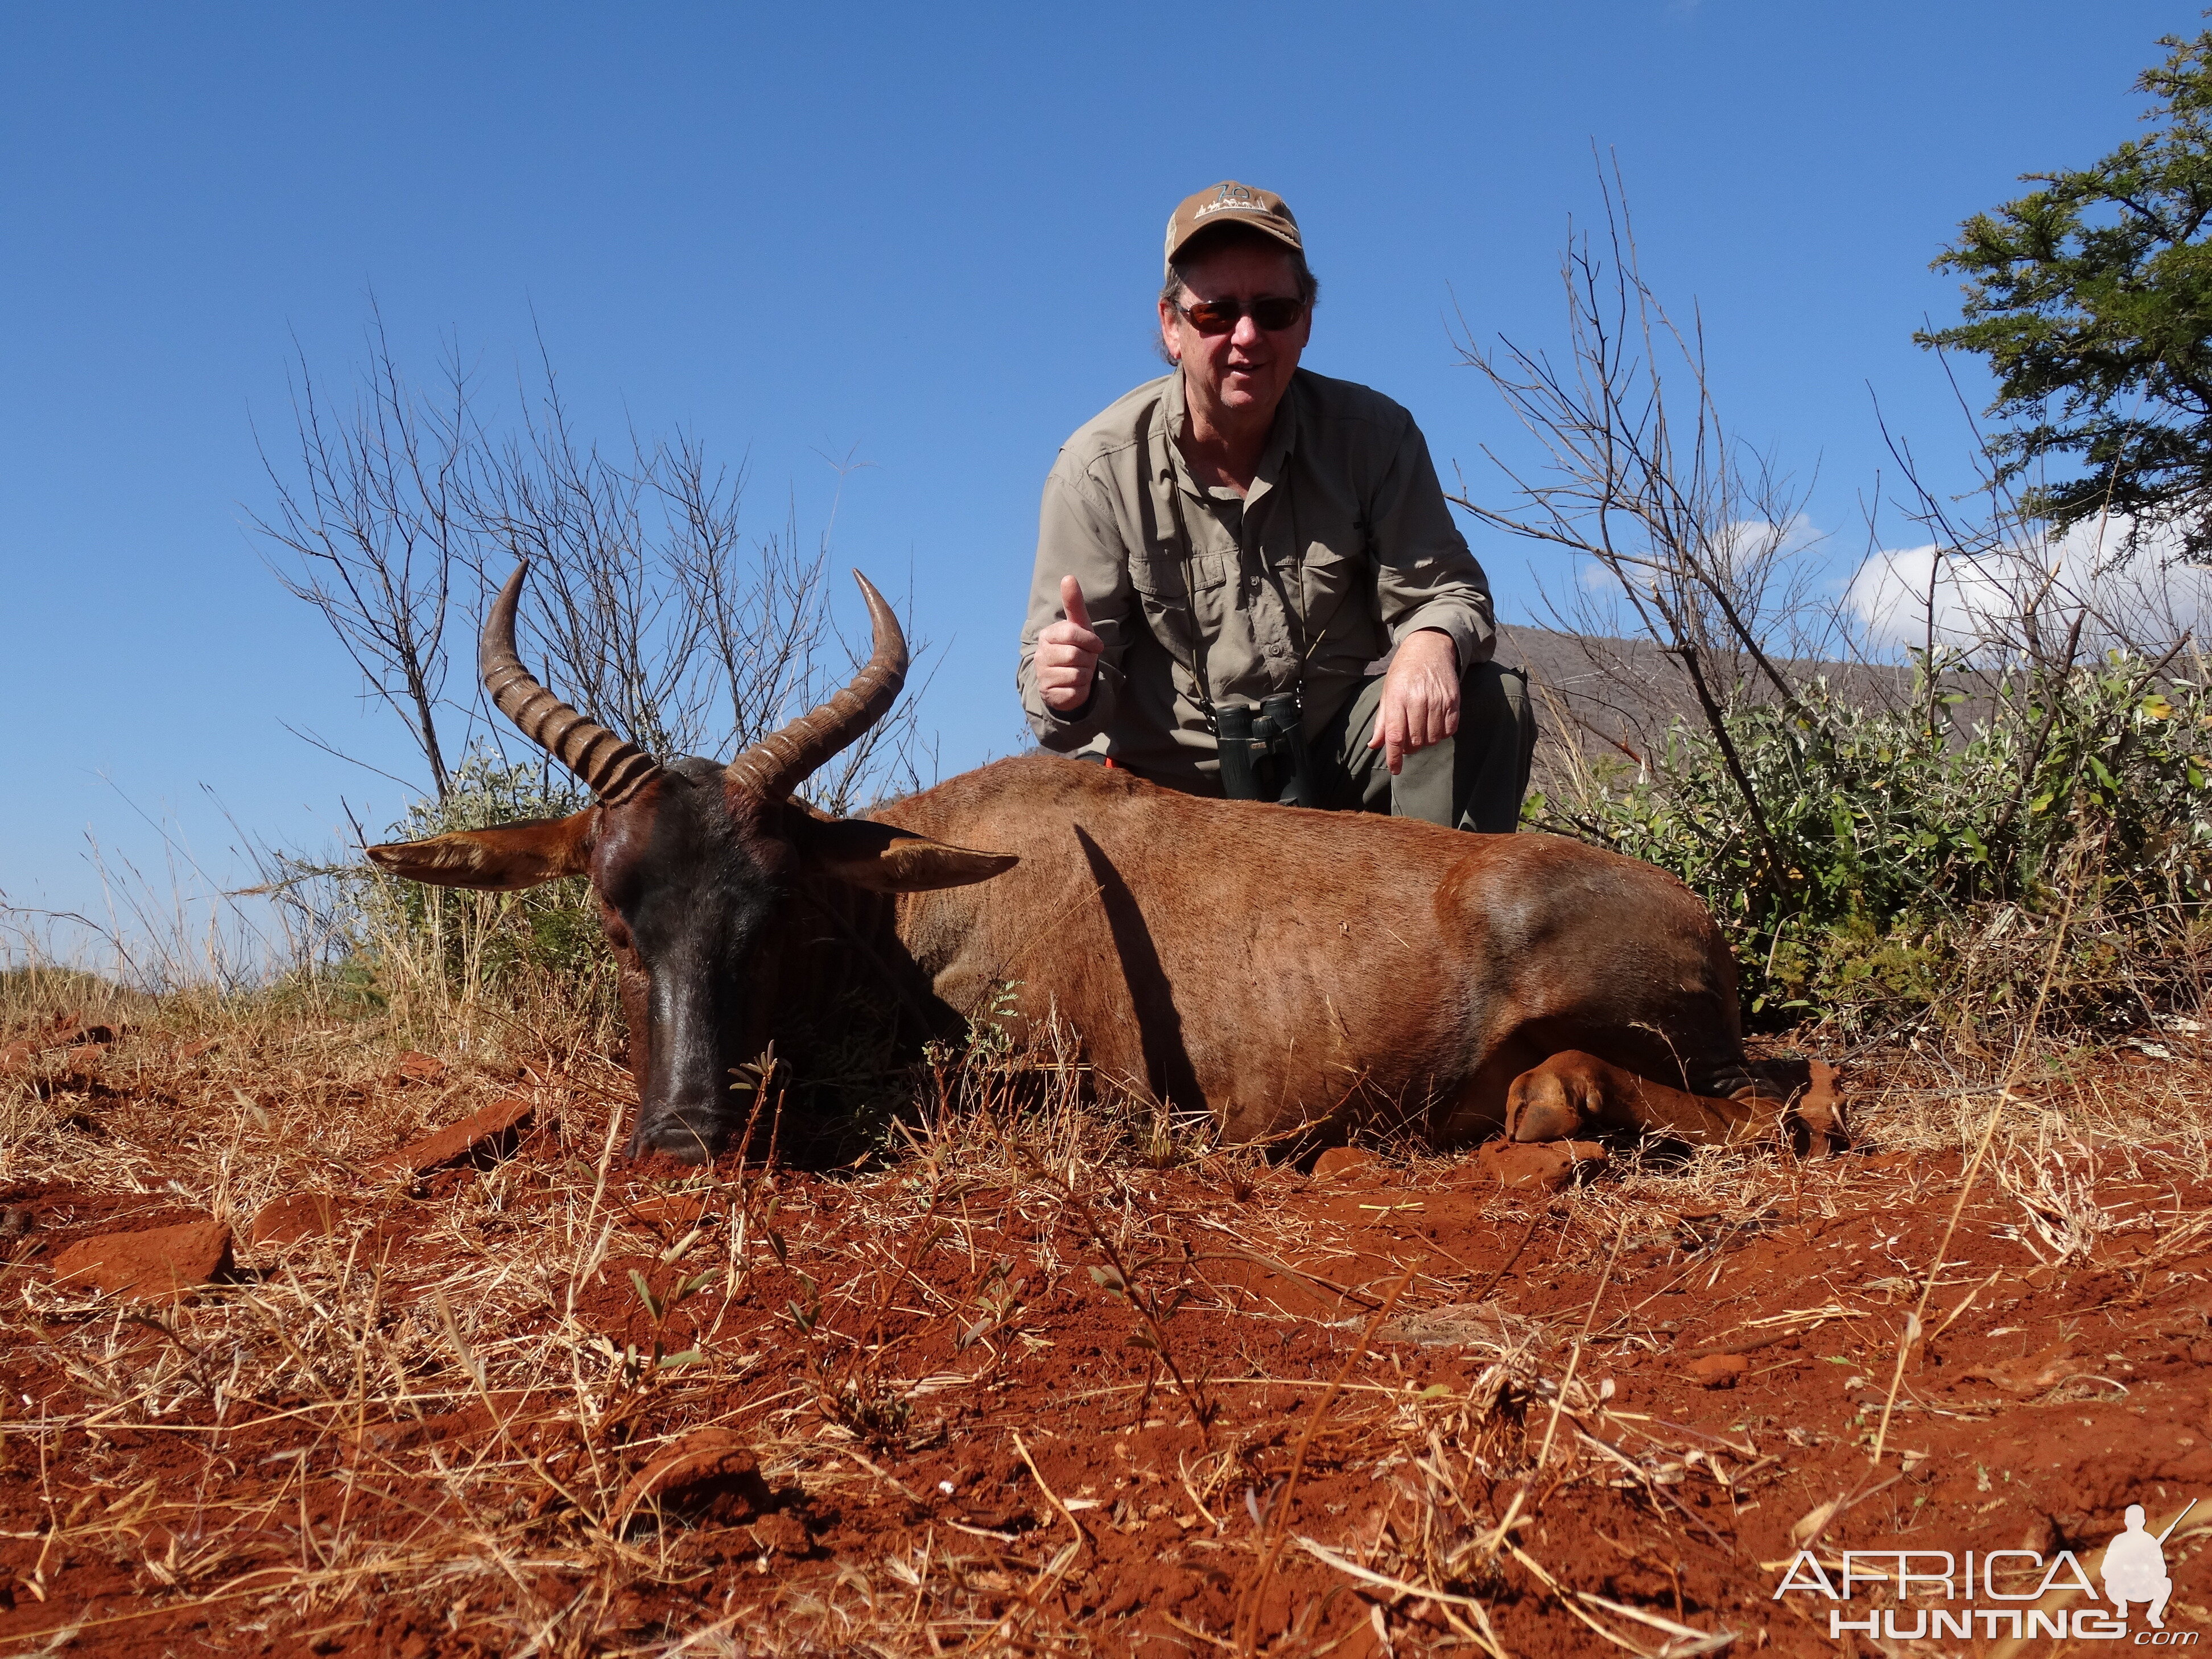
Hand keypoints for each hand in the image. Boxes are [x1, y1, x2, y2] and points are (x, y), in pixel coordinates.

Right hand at [1036, 575, 1103, 712]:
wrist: (1067, 680)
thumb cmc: (1076, 648)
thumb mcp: (1078, 626)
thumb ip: (1073, 603)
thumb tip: (1068, 577)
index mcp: (1048, 636)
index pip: (1073, 634)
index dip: (1090, 641)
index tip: (1096, 646)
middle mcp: (1041, 655)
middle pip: (1077, 655)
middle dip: (1089, 660)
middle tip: (1085, 660)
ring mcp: (1043, 676)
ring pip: (1078, 675)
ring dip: (1086, 675)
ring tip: (1079, 672)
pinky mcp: (1050, 694)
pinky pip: (1075, 692)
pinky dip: (1081, 690)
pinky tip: (1075, 686)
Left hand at [1367, 629, 1459, 773]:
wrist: (1429, 648)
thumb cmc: (1404, 673)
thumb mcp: (1387, 693)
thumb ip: (1382, 721)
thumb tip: (1374, 745)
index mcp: (1397, 698)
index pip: (1396, 736)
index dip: (1394, 757)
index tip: (1395, 769)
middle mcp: (1418, 699)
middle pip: (1416, 741)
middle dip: (1410, 748)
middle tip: (1408, 740)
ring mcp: (1438, 700)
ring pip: (1433, 738)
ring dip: (1426, 741)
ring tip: (1421, 730)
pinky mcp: (1454, 700)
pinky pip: (1450, 730)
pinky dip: (1442, 733)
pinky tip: (1435, 725)